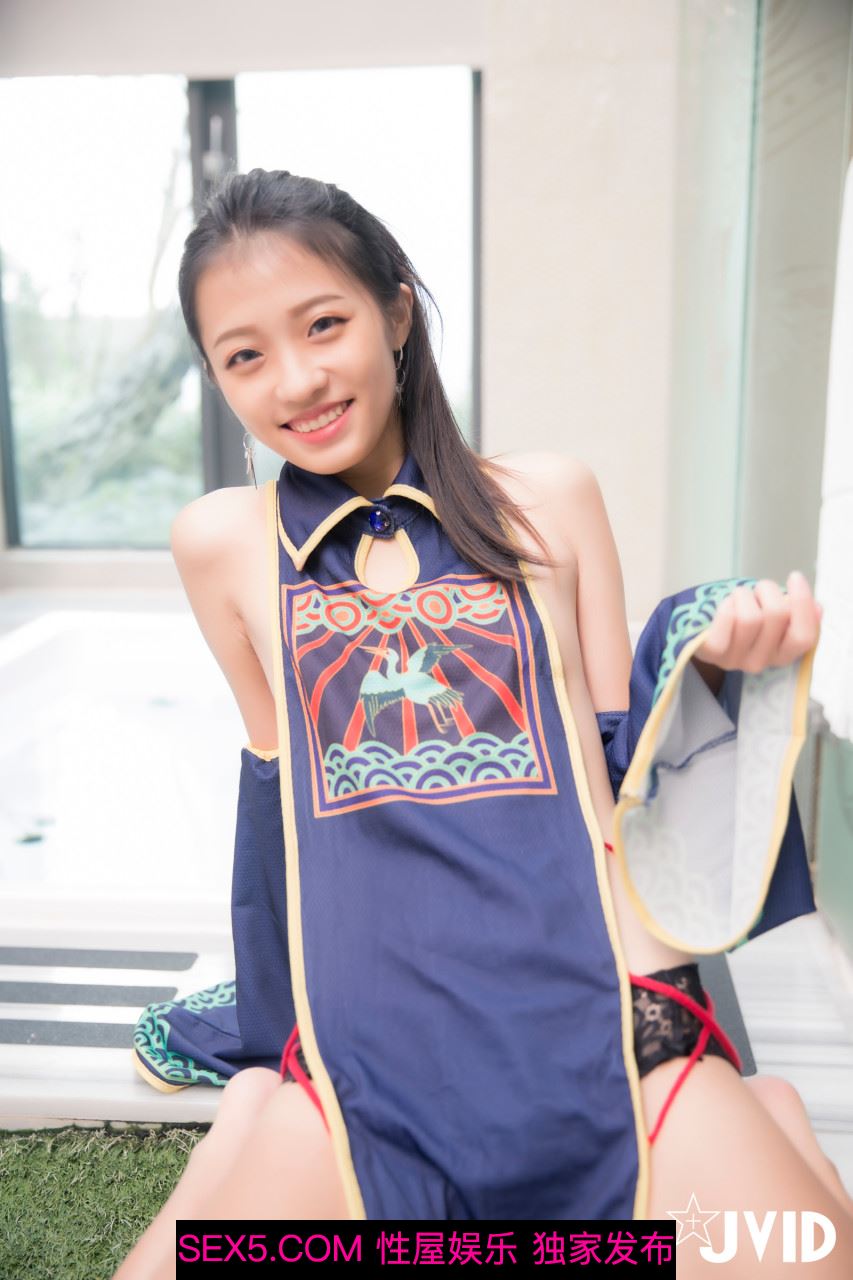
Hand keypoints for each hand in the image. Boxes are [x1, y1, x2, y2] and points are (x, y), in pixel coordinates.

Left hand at [694, 572, 822, 675]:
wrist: (702, 633)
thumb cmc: (741, 619)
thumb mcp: (772, 616)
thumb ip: (795, 614)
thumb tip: (817, 608)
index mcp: (782, 655)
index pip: (804, 636)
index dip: (803, 604)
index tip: (795, 577)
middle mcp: (760, 662)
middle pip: (777, 615)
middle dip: (767, 590)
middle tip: (756, 591)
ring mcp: (734, 660)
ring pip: (751, 616)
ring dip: (744, 595)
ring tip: (738, 598)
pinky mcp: (711, 651)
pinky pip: (727, 621)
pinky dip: (727, 605)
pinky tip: (726, 605)